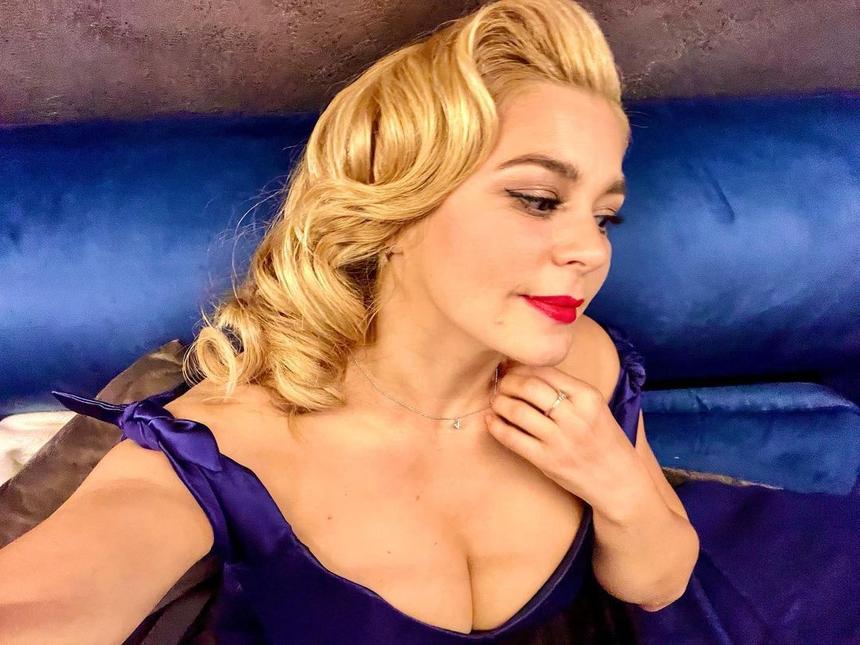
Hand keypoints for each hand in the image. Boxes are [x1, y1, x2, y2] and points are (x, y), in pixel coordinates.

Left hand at [484, 363, 649, 518]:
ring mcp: (560, 440)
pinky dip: (496, 426)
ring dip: (499, 402)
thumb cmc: (603, 439)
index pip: (545, 370)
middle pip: (529, 387)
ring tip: (495, 400)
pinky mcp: (548, 461)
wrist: (619, 480)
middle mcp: (575, 416)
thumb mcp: (594, 407)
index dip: (521, 366)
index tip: (509, 366)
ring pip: (517, 411)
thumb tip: (524, 369)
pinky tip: (491, 420)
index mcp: (588, 396)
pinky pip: (513, 439)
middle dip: (507, 382)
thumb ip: (566, 389)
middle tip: (499, 383)